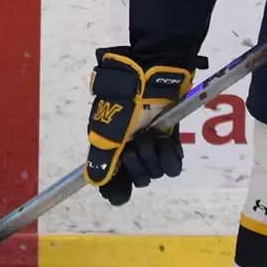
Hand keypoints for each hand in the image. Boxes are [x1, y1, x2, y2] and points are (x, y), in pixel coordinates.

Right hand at [84, 46, 201, 205]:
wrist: (152, 77)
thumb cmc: (126, 102)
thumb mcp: (108, 131)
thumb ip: (101, 159)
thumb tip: (93, 182)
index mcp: (110, 150)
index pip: (114, 183)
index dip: (118, 188)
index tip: (122, 189)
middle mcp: (129, 151)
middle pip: (137, 180)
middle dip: (138, 164)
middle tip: (135, 142)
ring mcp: (150, 148)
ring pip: (156, 174)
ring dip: (153, 155)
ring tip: (151, 134)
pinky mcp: (170, 143)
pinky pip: (173, 166)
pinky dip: (169, 156)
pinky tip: (164, 141)